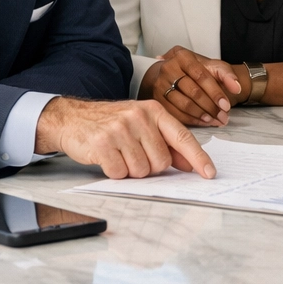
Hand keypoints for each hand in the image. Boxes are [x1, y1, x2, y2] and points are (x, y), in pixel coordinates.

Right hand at [35, 97, 216, 179]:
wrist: (73, 118)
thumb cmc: (112, 123)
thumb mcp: (142, 124)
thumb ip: (166, 142)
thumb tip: (190, 164)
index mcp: (154, 110)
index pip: (182, 137)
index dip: (198, 158)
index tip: (209, 173)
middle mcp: (139, 117)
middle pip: (161, 162)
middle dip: (149, 166)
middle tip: (133, 154)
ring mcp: (120, 130)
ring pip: (141, 170)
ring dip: (130, 170)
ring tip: (119, 153)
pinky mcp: (102, 144)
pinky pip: (119, 173)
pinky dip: (114, 172)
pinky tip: (107, 158)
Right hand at [139, 46, 241, 126]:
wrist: (177, 73)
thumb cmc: (197, 70)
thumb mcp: (213, 66)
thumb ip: (227, 74)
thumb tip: (236, 87)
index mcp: (182, 56)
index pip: (201, 76)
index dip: (215, 92)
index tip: (226, 105)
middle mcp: (168, 68)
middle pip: (193, 92)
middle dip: (211, 107)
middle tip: (223, 116)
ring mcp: (160, 84)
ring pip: (184, 105)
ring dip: (202, 116)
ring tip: (216, 120)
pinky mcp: (157, 99)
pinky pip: (175, 114)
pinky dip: (192, 121)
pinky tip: (204, 122)